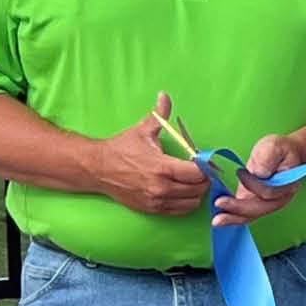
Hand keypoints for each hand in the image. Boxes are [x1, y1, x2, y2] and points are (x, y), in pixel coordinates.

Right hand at [94, 93, 211, 218]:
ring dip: (197, 192)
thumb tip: (164, 95)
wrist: (97, 169)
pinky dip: (187, 202)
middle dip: (205, 179)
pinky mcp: (152, 210)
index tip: (207, 161)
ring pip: (192, 202)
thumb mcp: (142, 130)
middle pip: (199, 189)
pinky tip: (184, 191)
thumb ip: (159, 114)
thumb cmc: (121, 148)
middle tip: (203, 171)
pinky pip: (179, 210)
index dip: (207, 167)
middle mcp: (161, 187)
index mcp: (162, 167)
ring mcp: (157, 201)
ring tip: (194, 181)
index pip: (198, 173)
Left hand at [214, 132, 303, 226]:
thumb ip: (268, 158)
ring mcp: (268, 203)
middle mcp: (279, 198)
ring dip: (234, 218)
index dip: (253, 184)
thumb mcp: (275, 146)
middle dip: (239, 209)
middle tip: (219, 204)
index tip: (240, 172)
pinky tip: (221, 217)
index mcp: (287, 184)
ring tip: (217, 220)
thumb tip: (259, 174)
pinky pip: (246, 214)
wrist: (284, 154)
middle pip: (260, 209)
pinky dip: (233, 216)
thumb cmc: (280, 149)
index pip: (269, 191)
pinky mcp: (257, 202)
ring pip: (252, 215)